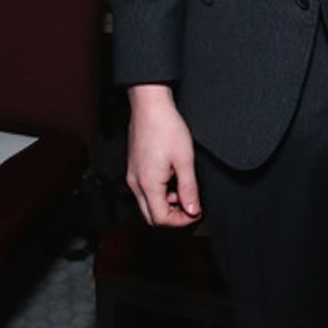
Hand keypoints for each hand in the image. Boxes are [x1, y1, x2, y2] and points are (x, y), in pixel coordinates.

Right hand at [126, 83, 200, 226]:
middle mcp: (135, 183)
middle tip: (190, 207)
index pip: (161, 219)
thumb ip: (189, 189)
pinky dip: (159, 193)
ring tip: (183, 190)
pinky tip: (172, 179)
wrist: (150, 106)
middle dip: (172, 217)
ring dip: (166, 204)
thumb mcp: (185, 160)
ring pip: (147, 204)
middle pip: (151, 216)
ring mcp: (132, 176)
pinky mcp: (133, 168)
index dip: (180, 221)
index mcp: (148, 184)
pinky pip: (144, 191)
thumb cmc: (166, 127)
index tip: (195, 212)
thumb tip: (193, 210)